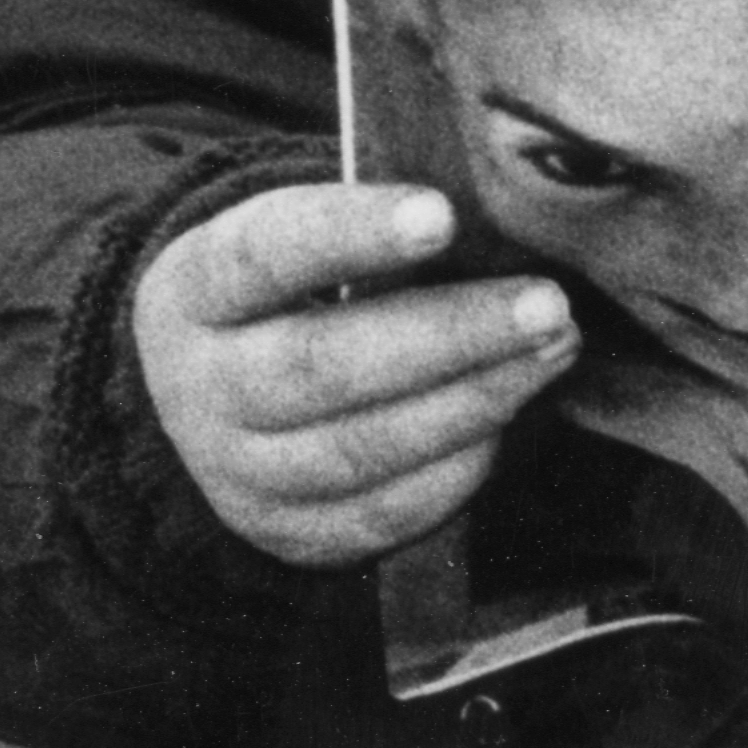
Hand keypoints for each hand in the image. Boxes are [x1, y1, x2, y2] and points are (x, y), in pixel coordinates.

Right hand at [135, 180, 577, 567]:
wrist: (205, 405)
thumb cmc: (283, 298)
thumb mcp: (286, 245)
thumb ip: (367, 230)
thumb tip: (493, 221)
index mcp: (194, 291)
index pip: (264, 255)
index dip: (351, 233)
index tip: (442, 215)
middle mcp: (202, 389)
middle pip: (324, 366)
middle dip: (450, 334)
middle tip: (546, 303)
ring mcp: (241, 474)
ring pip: (363, 447)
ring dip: (474, 399)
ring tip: (553, 349)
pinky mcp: (293, 533)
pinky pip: (388, 509)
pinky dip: (460, 464)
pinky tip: (510, 413)